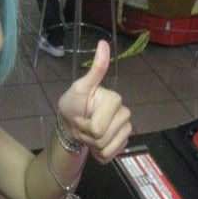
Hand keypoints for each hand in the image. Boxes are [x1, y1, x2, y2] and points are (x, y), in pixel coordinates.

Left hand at [58, 41, 131, 163]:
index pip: (96, 128)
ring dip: (91, 145)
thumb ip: (95, 69)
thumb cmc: (74, 104)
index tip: (79, 116)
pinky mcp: (124, 142)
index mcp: (115, 100)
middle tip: (82, 126)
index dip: (83, 126)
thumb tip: (103, 42)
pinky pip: (111, 155)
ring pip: (106, 149)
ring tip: (87, 134)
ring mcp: (126, 129)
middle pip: (102, 139)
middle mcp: (125, 113)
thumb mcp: (80, 87)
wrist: (71, 124)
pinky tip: (95, 143)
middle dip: (86, 136)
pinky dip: (98, 154)